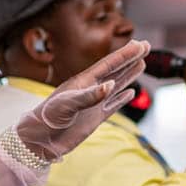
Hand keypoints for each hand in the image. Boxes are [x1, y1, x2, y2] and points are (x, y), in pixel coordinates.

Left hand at [13, 40, 148, 161]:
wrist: (38, 141)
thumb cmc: (47, 119)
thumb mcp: (66, 105)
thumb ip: (89, 96)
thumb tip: (110, 86)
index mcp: (82, 81)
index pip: (109, 64)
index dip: (125, 54)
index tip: (141, 44)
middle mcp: (89, 89)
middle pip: (115, 70)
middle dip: (130, 58)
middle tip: (147, 46)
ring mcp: (92, 104)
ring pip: (116, 86)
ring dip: (129, 74)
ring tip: (142, 63)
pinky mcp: (94, 119)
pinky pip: (112, 105)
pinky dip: (122, 98)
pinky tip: (130, 92)